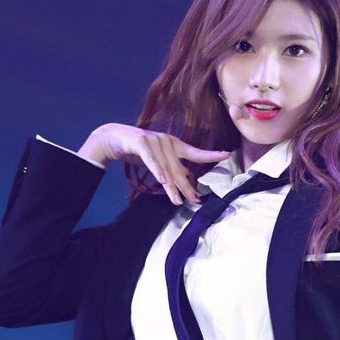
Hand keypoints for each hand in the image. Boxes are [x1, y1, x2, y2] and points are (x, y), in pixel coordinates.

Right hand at [76, 123, 230, 204]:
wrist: (112, 138)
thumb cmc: (137, 149)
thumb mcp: (158, 159)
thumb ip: (171, 167)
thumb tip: (186, 178)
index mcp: (173, 144)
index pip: (195, 153)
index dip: (210, 155)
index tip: (226, 154)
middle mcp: (166, 141)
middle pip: (179, 169)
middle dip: (186, 187)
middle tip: (195, 201)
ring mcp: (154, 141)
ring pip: (165, 168)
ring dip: (171, 186)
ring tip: (177, 201)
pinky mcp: (140, 142)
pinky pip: (150, 160)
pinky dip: (157, 171)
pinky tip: (163, 181)